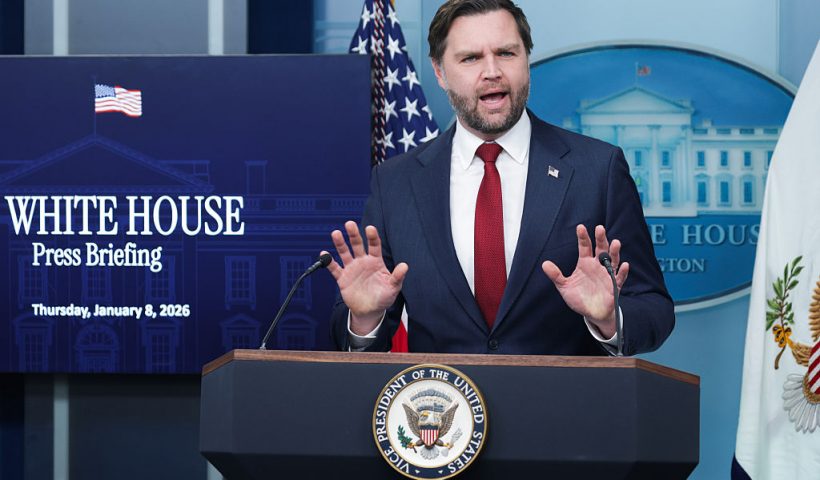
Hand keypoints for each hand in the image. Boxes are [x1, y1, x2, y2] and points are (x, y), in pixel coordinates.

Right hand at [325, 221, 407, 335]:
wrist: (370, 311)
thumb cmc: (383, 298)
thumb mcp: (393, 288)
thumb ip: (397, 277)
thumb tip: (405, 266)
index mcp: (376, 262)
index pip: (374, 245)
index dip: (372, 237)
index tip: (370, 228)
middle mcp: (363, 262)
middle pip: (357, 244)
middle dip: (354, 234)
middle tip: (350, 224)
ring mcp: (352, 269)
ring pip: (345, 253)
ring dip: (340, 243)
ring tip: (336, 233)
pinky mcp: (343, 278)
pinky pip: (335, 268)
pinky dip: (329, 261)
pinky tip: (325, 253)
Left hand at [541, 225, 628, 337]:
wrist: (591, 313)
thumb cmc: (579, 298)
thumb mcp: (565, 286)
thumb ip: (556, 275)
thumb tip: (544, 264)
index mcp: (585, 263)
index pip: (585, 247)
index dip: (583, 238)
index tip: (580, 227)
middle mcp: (597, 266)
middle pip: (601, 249)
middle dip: (601, 239)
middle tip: (599, 228)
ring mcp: (607, 275)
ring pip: (613, 260)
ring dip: (614, 252)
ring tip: (616, 243)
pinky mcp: (614, 286)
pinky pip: (620, 277)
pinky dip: (622, 272)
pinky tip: (624, 265)